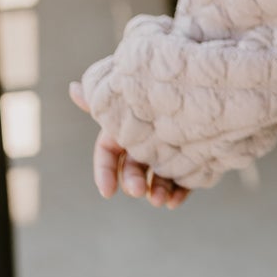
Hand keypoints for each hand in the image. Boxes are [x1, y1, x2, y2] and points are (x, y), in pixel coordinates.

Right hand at [69, 83, 188, 208]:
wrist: (204, 76)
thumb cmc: (160, 79)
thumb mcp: (132, 87)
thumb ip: (103, 95)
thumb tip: (73, 88)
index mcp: (126, 127)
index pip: (108, 154)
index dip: (105, 173)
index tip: (107, 192)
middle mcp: (146, 141)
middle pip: (133, 168)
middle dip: (133, 182)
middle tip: (138, 192)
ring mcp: (169, 150)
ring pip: (157, 177)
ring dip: (156, 191)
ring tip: (160, 201)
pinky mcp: (193, 155)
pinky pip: (184, 179)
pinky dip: (178, 192)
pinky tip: (175, 201)